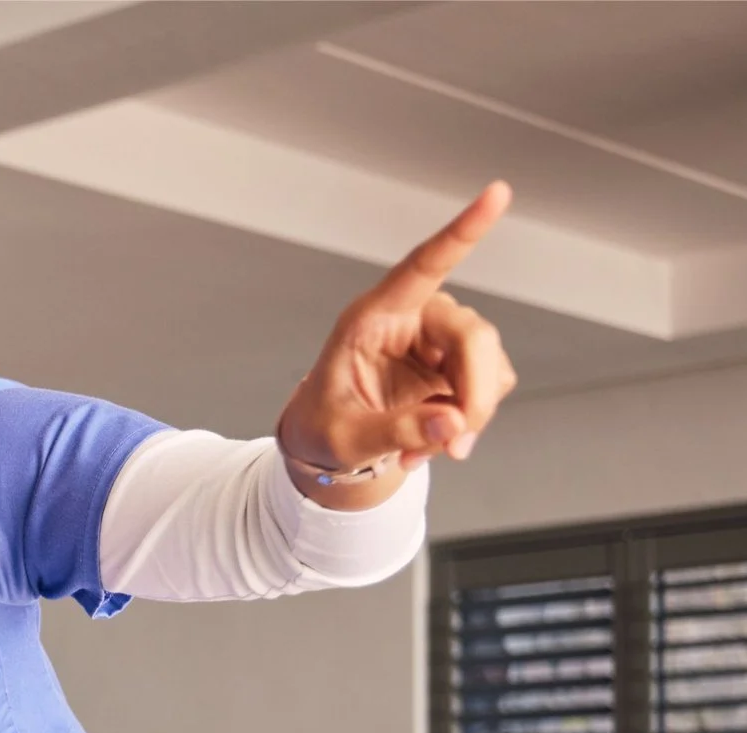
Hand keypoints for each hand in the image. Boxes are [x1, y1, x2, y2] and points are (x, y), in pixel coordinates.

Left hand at [278, 181, 518, 509]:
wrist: (328, 444)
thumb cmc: (324, 427)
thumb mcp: (345, 438)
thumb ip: (397, 431)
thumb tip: (453, 425)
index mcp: (372, 317)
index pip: (423, 266)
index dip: (462, 232)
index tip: (497, 193)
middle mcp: (413, 318)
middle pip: (473, 336)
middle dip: (473, 395)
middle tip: (455, 445)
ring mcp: (441, 340)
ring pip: (490, 364)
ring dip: (468, 416)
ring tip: (421, 451)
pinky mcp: (460, 365)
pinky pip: (490, 386)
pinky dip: (469, 422)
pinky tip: (435, 442)